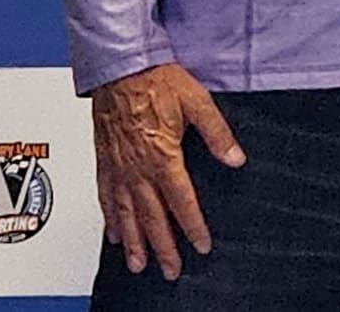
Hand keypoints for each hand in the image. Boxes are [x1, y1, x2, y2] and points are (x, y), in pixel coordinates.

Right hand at [92, 63, 244, 278]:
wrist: (121, 67)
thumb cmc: (157, 80)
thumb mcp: (197, 103)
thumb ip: (218, 134)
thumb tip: (236, 158)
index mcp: (163, 157)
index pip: (181, 202)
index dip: (193, 227)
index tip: (202, 246)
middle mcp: (137, 168)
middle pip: (152, 217)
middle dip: (163, 247)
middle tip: (170, 271)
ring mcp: (118, 167)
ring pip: (125, 215)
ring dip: (135, 243)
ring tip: (139, 265)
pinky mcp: (104, 161)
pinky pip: (105, 198)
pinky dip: (110, 220)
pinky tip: (114, 234)